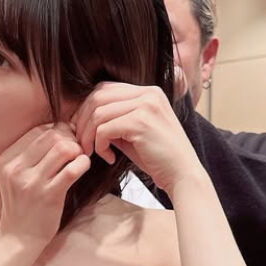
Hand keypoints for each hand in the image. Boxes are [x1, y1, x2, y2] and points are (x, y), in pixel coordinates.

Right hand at [0, 123, 90, 245]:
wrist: (18, 237)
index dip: (58, 130)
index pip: (37, 130)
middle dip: (70, 138)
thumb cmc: (22, 203)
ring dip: (78, 150)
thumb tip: (61, 127)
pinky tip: (83, 167)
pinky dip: (83, 163)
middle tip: (77, 149)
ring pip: (63, 149)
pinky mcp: (48, 196)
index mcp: (6, 159)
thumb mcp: (15, 175)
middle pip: (52, 135)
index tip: (67, 140)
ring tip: (79, 158)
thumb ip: (30, 153)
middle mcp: (16, 168)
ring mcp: (31, 182)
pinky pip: (72, 170)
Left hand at [70, 82, 201, 194]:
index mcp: (148, 92)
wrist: (183, 175)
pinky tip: (109, 158)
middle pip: (98, 96)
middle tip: (82, 143)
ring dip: (89, 135)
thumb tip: (82, 117)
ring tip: (93, 152)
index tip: (83, 130)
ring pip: (98, 113)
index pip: (105, 89)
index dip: (87, 108)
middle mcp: (148, 93)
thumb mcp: (134, 132)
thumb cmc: (158, 158)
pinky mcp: (141, 122)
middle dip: (83, 121)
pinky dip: (100, 145)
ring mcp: (146, 105)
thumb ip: (115, 119)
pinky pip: (104, 129)